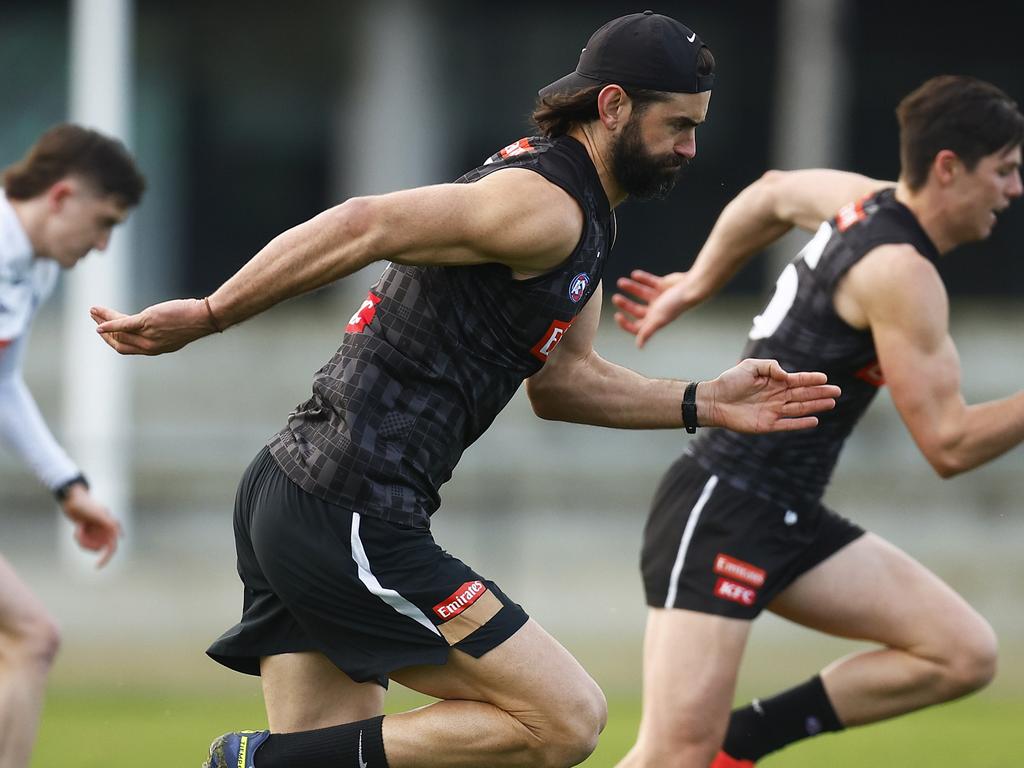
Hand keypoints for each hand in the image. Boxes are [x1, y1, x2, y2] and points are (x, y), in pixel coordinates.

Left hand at [60, 486, 120, 567]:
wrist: (72, 501)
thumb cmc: (86, 506)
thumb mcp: (98, 514)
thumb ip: (110, 523)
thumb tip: (120, 536)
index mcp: (111, 526)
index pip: (112, 546)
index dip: (106, 557)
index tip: (97, 566)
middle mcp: (106, 530)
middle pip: (99, 547)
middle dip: (87, 544)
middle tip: (79, 535)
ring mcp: (98, 532)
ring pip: (90, 545)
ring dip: (82, 540)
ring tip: (78, 529)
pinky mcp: (90, 532)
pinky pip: (85, 542)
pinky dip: (80, 537)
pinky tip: (78, 528)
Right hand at [91, 298, 214, 354]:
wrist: (203, 317)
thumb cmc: (192, 320)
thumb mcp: (173, 330)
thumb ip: (159, 332)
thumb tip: (148, 323)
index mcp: (154, 349)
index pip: (127, 347)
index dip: (112, 340)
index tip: (104, 331)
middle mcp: (149, 346)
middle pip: (118, 341)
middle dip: (104, 331)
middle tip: (94, 318)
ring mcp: (148, 335)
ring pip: (118, 331)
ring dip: (103, 321)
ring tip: (93, 311)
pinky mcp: (148, 322)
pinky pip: (124, 324)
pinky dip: (109, 323)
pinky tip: (98, 320)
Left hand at [611, 270, 701, 347]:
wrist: (691, 287)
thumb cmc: (677, 304)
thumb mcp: (658, 319)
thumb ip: (647, 332)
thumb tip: (639, 345)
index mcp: (655, 320)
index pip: (637, 326)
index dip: (626, 324)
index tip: (618, 316)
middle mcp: (657, 310)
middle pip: (636, 310)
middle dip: (625, 304)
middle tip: (616, 298)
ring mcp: (660, 297)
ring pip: (641, 293)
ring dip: (631, 288)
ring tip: (622, 282)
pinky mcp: (663, 285)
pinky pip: (649, 281)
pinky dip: (642, 278)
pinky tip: (634, 275)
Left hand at [701, 359, 839, 432]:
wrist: (713, 400)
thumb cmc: (729, 381)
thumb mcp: (749, 366)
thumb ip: (770, 366)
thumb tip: (786, 375)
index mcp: (773, 381)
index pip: (797, 380)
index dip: (811, 379)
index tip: (825, 378)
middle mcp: (776, 396)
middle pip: (802, 394)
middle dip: (820, 393)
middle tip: (837, 392)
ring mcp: (772, 411)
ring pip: (799, 408)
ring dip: (815, 406)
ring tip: (831, 403)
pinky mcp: (766, 424)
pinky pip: (787, 424)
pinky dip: (800, 423)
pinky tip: (814, 420)